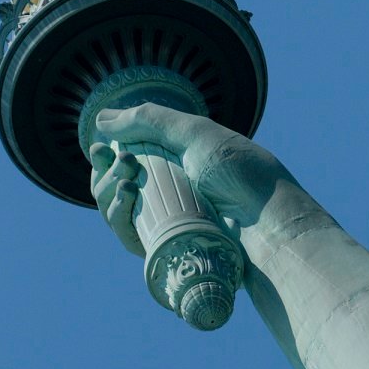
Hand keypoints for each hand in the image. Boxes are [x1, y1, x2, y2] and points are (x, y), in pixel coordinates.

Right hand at [88, 103, 297, 253]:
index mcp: (179, 163)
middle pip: (116, 186)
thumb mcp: (198, 135)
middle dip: (107, 173)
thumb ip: (150, 120)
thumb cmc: (242, 174)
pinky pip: (130, 237)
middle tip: (124, 163)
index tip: (99, 148)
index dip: (107, 155)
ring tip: (127, 182)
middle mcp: (172, 193)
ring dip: (108, 194)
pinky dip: (119, 219)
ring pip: (118, 212)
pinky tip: (125, 202)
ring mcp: (169, 222)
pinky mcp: (168, 250)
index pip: (128, 159)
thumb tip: (101, 118)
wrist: (269, 220)